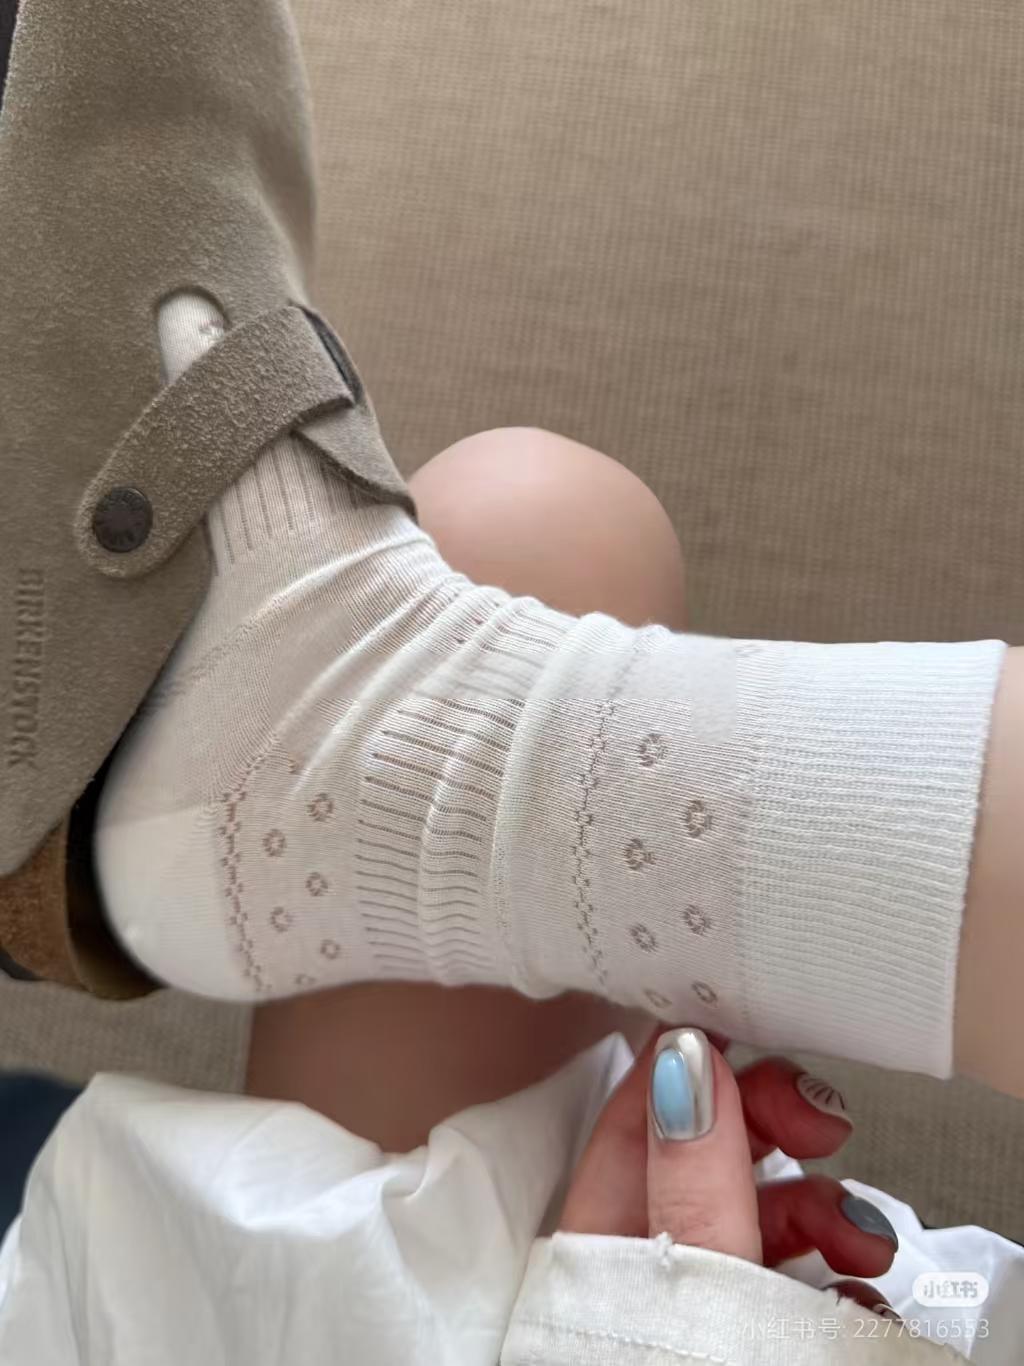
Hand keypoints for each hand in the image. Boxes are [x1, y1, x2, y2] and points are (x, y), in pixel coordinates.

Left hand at [560, 1027, 898, 1313]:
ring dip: (826, 1209)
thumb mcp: (697, 1284)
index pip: (639, 1114)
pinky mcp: (745, 1336)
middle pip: (709, 1154)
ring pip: (759, 1219)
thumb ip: (696, 1182)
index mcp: (599, 1243)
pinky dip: (834, 1276)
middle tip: (827, 1124)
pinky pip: (791, 1283)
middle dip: (780, 1128)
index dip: (693, 1057)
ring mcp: (694, 1303)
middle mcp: (641, 1266)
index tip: (753, 1023)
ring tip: (865, 1241)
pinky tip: (860, 1291)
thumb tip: (688, 1058)